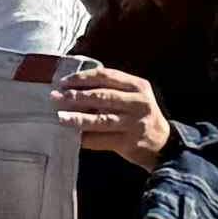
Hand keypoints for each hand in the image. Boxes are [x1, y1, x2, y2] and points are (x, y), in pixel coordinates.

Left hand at [52, 64, 172, 165]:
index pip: (106, 76)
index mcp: (137, 86)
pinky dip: (85, 138)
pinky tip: (71, 136)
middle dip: (76, 96)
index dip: (82, 78)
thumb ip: (110, 89)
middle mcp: (138, 102)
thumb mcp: (132, 96)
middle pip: (102, 96)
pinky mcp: (129, 142)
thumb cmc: (138, 115)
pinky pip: (102, 140)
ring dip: (77, 118)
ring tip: (60, 117)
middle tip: (55, 97)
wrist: (162, 143)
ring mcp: (134, 123)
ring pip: (101, 119)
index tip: (63, 82)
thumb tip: (71, 87)